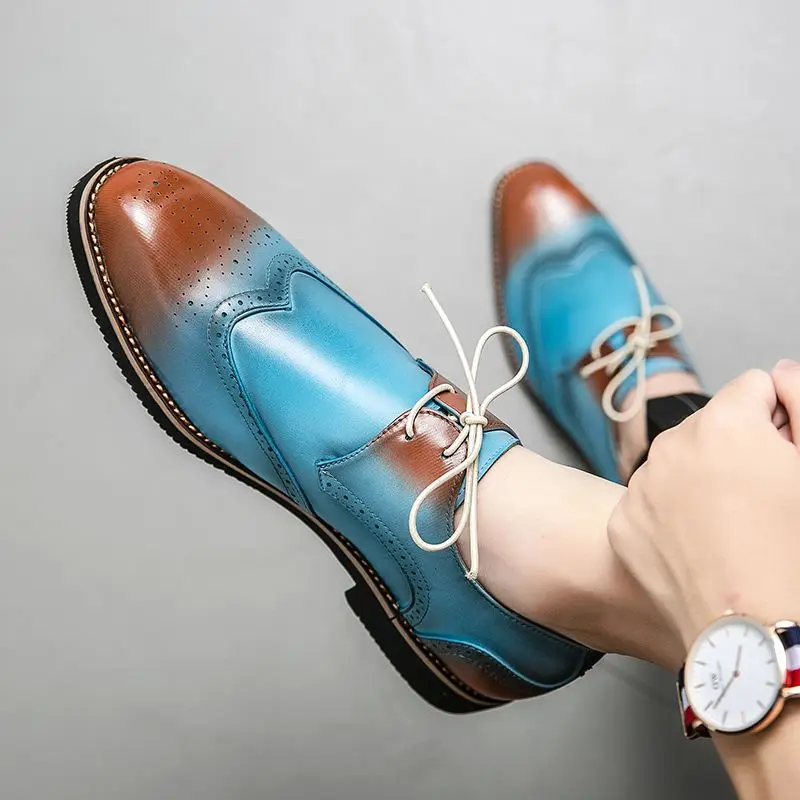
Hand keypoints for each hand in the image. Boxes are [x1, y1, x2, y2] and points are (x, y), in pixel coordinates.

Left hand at [608, 362, 799, 667]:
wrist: (763, 640)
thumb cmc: (798, 557)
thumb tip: (779, 373)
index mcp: (724, 422)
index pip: (754, 387)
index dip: (778, 422)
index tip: (783, 460)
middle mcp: (669, 446)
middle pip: (711, 426)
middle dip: (735, 449)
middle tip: (761, 503)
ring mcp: (639, 488)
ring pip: (677, 464)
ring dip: (700, 481)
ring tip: (733, 532)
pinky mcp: (621, 525)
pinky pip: (649, 502)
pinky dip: (669, 516)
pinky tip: (700, 550)